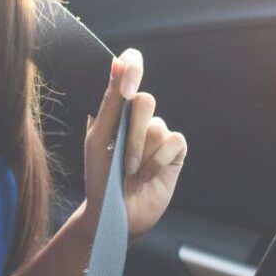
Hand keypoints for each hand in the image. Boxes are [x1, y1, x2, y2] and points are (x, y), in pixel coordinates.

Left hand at [83, 49, 186, 243]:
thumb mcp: (99, 138)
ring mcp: (158, 132)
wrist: (114, 214)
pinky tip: (147, 176)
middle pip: (145, 101)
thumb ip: (111, 101)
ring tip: (130, 173)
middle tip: (123, 160)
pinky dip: (156, 162)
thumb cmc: (100, 175)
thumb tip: (117, 62)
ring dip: (140, 155)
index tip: (127, 90)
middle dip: (132, 134)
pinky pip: (173, 142)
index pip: (129, 68)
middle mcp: (138, 115)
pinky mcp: (175, 150)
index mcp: (116, 106)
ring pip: (157, 127)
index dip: (133, 67)